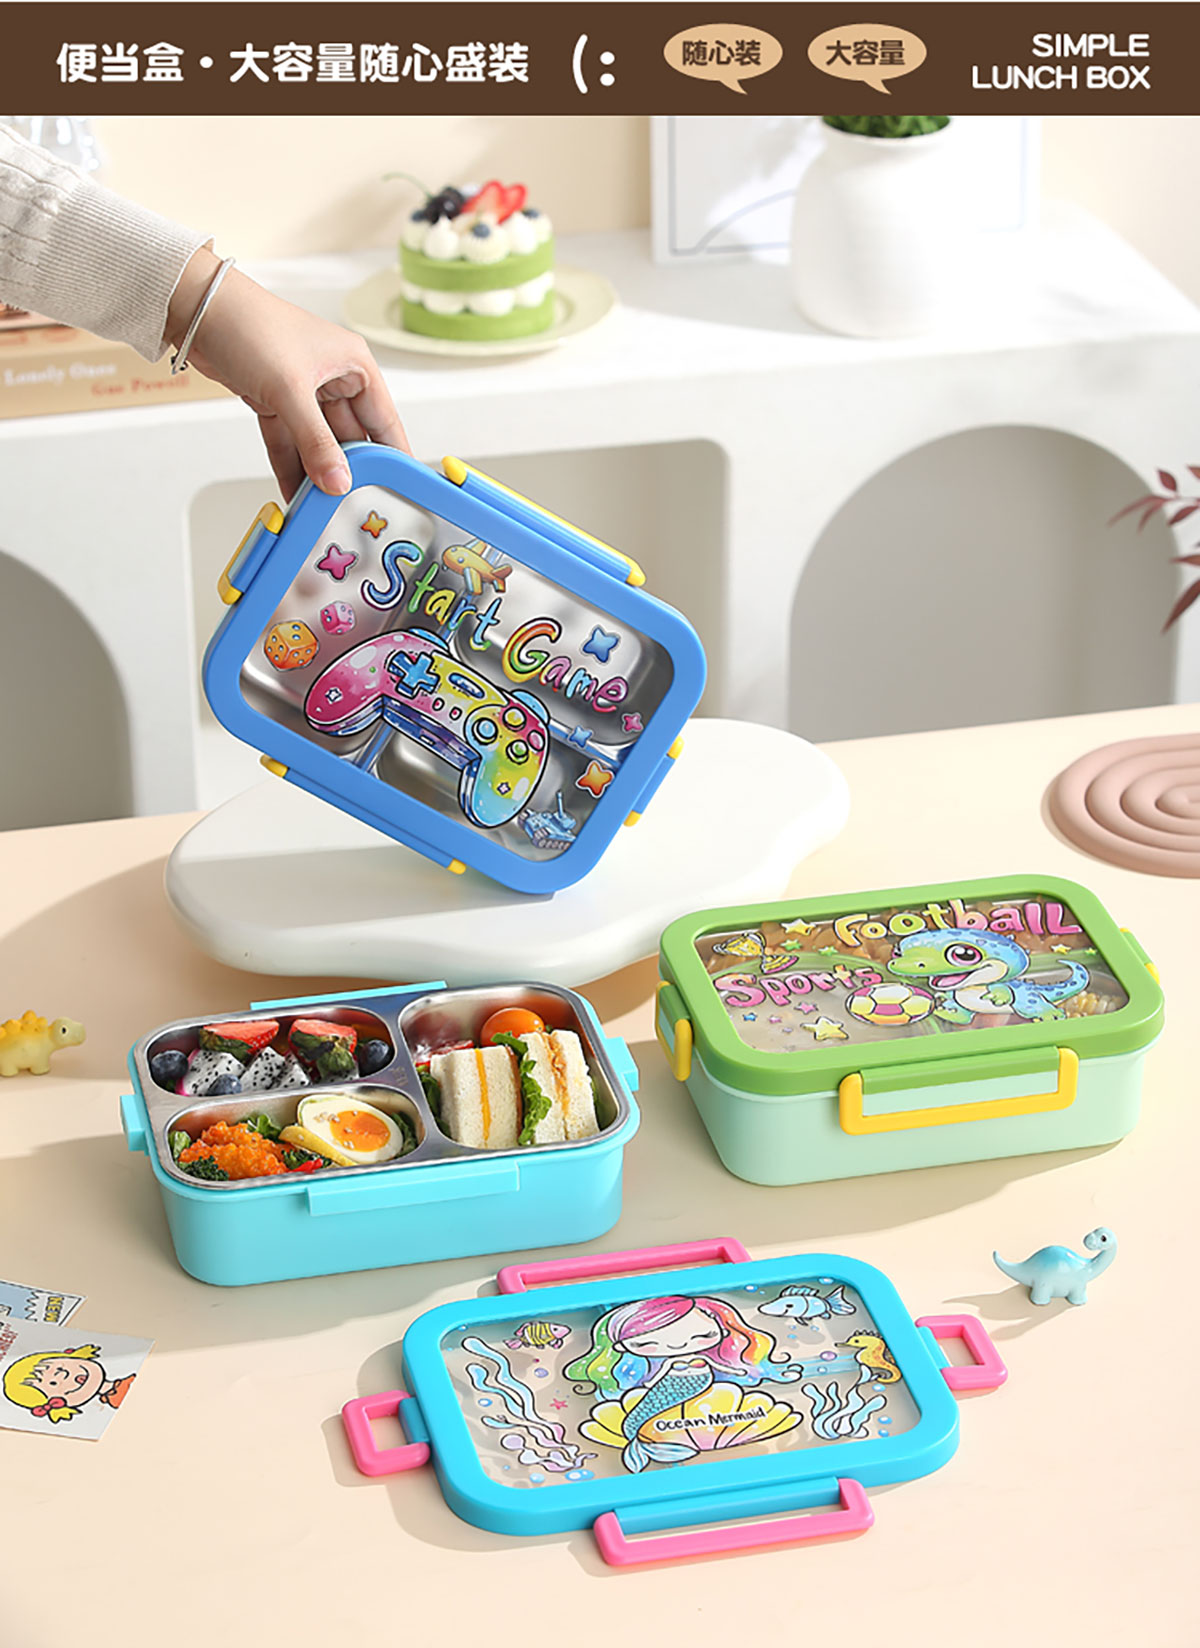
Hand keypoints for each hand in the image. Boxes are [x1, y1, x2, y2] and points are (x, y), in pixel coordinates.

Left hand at [166, 246, 410, 501]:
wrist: (196, 309)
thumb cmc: (249, 325)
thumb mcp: (290, 390)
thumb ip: (315, 442)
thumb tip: (337, 481)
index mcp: (353, 364)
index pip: (383, 420)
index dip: (393, 455)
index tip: (399, 488)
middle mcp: (333, 377)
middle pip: (350, 436)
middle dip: (348, 469)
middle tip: (351, 503)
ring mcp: (303, 390)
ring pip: (318, 442)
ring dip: (316, 471)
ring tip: (320, 504)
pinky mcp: (276, 400)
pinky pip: (290, 441)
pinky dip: (290, 464)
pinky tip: (295, 491)